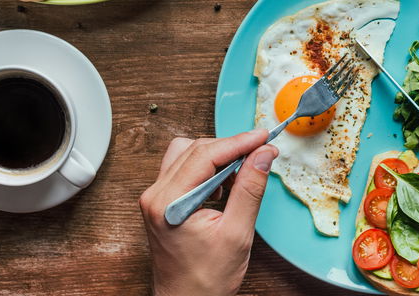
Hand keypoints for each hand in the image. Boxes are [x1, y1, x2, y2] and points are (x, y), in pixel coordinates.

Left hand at [139, 130, 278, 295]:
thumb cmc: (205, 280)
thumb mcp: (236, 234)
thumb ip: (249, 189)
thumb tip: (262, 155)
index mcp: (169, 202)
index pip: (205, 155)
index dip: (238, 142)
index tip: (263, 137)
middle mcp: (155, 195)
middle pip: (194, 149)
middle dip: (230, 147)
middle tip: (260, 152)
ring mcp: (155, 199)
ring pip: (186, 155)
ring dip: (216, 157)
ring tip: (241, 172)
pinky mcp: (161, 203)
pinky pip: (183, 170)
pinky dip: (206, 170)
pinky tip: (223, 186)